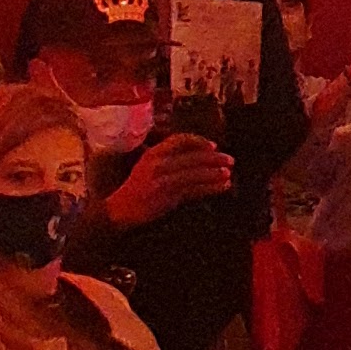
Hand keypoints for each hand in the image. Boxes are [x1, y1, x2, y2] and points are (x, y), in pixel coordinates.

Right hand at [100, 132, 232, 225]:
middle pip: (193, 157)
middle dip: (214, 158)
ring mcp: (164, 180)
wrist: (120, 209)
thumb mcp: (146, 166)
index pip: (179, 140)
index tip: (213, 146)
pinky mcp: (169, 196)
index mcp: (153, 153)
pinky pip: (196, 190)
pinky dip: (212, 188)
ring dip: (216, 173)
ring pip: (197, 174)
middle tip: (230, 160)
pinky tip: (222, 187)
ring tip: (228, 174)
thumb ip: (166, 158)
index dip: (199, 141)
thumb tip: (195, 155)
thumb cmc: (136, 188)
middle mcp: (158, 163)